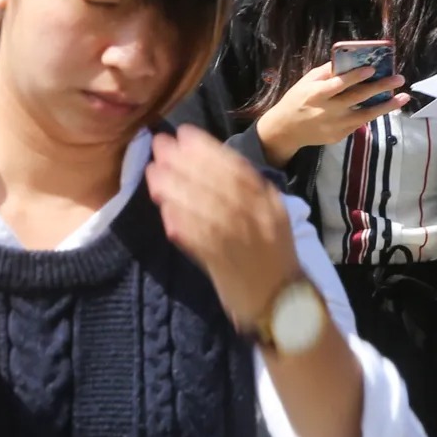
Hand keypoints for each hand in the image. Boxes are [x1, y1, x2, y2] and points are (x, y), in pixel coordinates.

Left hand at [147, 125, 304, 330]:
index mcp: (269, 203)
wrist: (284, 303)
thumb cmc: (273, 255)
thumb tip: (209, 163)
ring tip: (152, 173)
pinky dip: (182, 224)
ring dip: (176, 189)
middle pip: (217, 184)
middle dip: (185, 162)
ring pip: (205, 209)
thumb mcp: (270, 215)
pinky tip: (163, 210)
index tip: (183, 133)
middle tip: (158, 146)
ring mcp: (241, 243)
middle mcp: (257, 218)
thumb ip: (246, 192)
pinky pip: (200, 242)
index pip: (236, 168)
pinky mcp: (224, 267)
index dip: (208, 148)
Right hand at [255, 61, 406, 165]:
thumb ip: (326, 73)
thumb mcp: (306, 82)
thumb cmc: (297, 100)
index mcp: (316, 95)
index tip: (372, 68)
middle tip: (399, 78)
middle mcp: (328, 111)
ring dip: (387, 106)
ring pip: (366, 115)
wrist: (286, 130)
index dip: (355, 76)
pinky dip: (373, 114)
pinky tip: (385, 106)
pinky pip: (360, 123)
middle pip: (358, 98)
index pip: (339, 84)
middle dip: (380, 87)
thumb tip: (347, 60)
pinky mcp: (340, 136)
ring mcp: (336, 126)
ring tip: (404, 97)